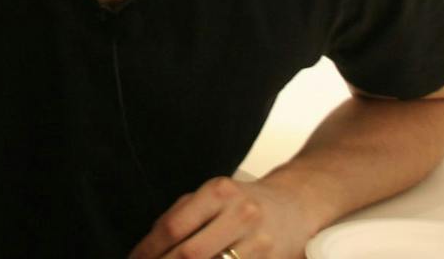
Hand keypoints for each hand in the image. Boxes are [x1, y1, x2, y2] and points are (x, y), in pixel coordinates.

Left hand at [127, 177, 316, 258]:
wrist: (296, 205)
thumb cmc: (243, 201)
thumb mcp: (213, 196)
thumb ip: (181, 215)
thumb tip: (148, 247)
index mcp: (219, 192)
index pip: (174, 226)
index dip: (149, 249)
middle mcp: (241, 214)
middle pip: (191, 253)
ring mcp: (259, 241)